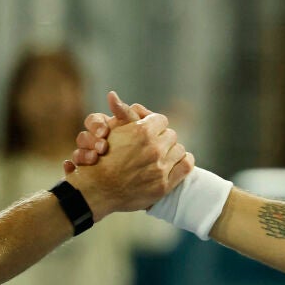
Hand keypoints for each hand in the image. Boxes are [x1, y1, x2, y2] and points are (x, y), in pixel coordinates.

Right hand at [62, 91, 150, 172]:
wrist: (146, 176)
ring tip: (94, 159)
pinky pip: (72, 171)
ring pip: (77, 154)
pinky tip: (71, 168)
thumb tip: (111, 94)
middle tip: (103, 148)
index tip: (104, 132)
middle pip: (82, 137)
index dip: (96, 125)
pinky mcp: (86, 175)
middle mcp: (94, 143)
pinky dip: (70, 169)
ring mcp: (89, 159)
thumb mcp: (136, 129)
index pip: (92, 121)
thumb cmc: (142, 148)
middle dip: (91, 141)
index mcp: (104, 128)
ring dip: (82, 155)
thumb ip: (126, 113)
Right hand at [64, 91, 193, 219]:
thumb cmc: (102, 158)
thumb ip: (120, 112)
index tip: (149, 131)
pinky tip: (175, 163)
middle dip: (162, 139)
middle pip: (171, 134)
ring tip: (161, 156)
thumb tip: (112, 94)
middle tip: (153, 145)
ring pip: (179, 149)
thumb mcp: (111, 131)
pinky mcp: (165, 184)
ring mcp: (160, 167)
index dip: (154, 125)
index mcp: (142, 131)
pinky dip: (183, 162)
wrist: (98, 190)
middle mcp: (154, 148)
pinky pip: (187, 165)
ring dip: (171, 151)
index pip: (160, 120)